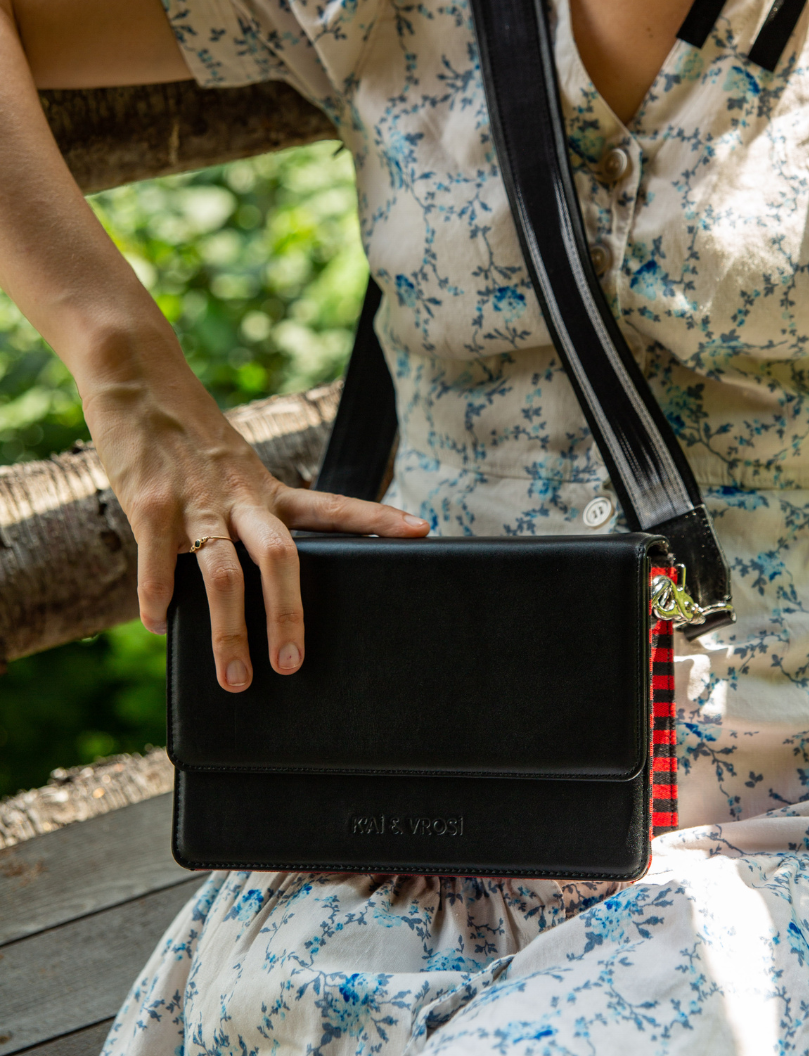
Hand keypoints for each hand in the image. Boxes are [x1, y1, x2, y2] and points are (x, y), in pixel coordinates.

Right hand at [83, 362, 426, 693]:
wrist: (139, 378)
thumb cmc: (190, 435)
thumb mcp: (235, 469)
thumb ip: (248, 514)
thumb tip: (257, 576)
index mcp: (268, 489)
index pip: (334, 506)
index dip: (379, 518)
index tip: (423, 529)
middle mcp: (241, 495)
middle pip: (280, 557)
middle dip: (288, 614)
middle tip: (293, 664)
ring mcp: (197, 500)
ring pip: (221, 574)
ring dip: (229, 632)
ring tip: (235, 678)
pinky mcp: (150, 501)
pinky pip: (158, 562)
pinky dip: (158, 599)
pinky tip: (159, 626)